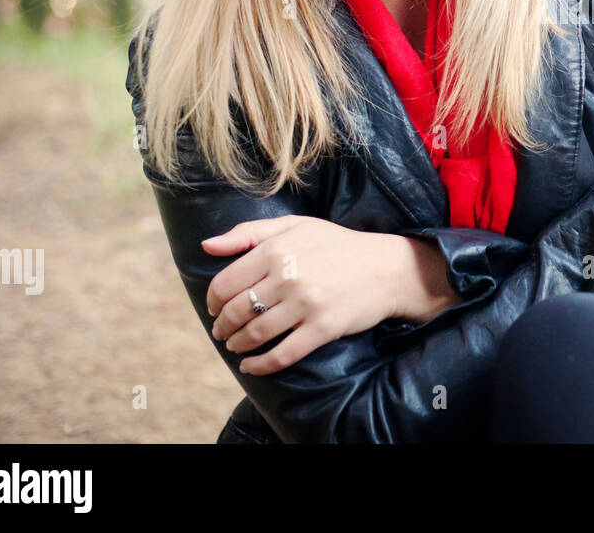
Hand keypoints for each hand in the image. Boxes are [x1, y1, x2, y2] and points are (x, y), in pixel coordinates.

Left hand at [202, 216, 412, 375]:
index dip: (213, 301)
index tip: (215, 308)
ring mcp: (306, 305)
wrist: (387, 268)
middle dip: (222, 325)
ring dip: (237, 344)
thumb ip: (248, 233)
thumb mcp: (295, 227)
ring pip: (255, 334)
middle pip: (237, 311)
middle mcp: (288, 277)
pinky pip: (282, 355)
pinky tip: (250, 367)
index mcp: (276, 250)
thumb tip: (206, 245)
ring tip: (235, 345)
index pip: (225, 283)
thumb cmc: (337, 245)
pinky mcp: (322, 329)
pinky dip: (260, 365)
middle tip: (222, 330)